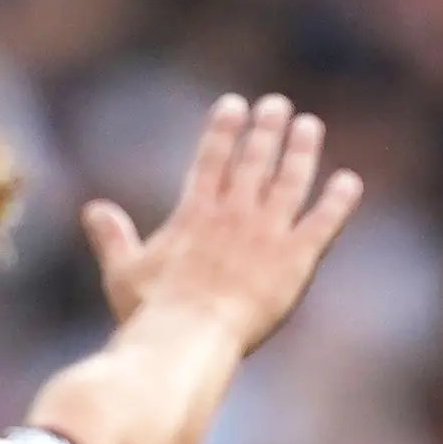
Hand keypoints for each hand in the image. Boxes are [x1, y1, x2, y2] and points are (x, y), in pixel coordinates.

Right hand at [83, 93, 364, 349]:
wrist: (188, 338)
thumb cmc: (151, 313)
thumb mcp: (124, 272)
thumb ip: (113, 237)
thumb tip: (94, 209)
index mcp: (195, 214)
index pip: (212, 157)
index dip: (224, 128)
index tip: (233, 105)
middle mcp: (234, 214)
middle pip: (254, 159)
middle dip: (266, 129)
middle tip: (277, 105)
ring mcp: (267, 234)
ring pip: (290, 180)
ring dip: (301, 150)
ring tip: (308, 126)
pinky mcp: (296, 260)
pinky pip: (323, 223)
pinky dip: (337, 201)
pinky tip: (349, 182)